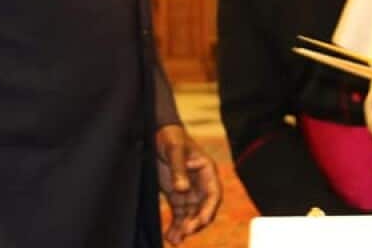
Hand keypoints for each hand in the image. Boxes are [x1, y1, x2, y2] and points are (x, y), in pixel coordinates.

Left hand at [156, 124, 220, 244]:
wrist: (158, 133)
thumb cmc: (171, 137)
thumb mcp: (174, 150)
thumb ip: (178, 169)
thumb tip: (182, 189)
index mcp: (207, 171)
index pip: (213, 194)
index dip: (208, 210)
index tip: (200, 222)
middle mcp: (201, 184)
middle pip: (203, 209)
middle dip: (195, 223)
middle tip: (184, 233)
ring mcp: (189, 191)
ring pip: (191, 215)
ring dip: (184, 228)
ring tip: (174, 240)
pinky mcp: (177, 195)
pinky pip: (179, 214)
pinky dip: (176, 225)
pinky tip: (170, 236)